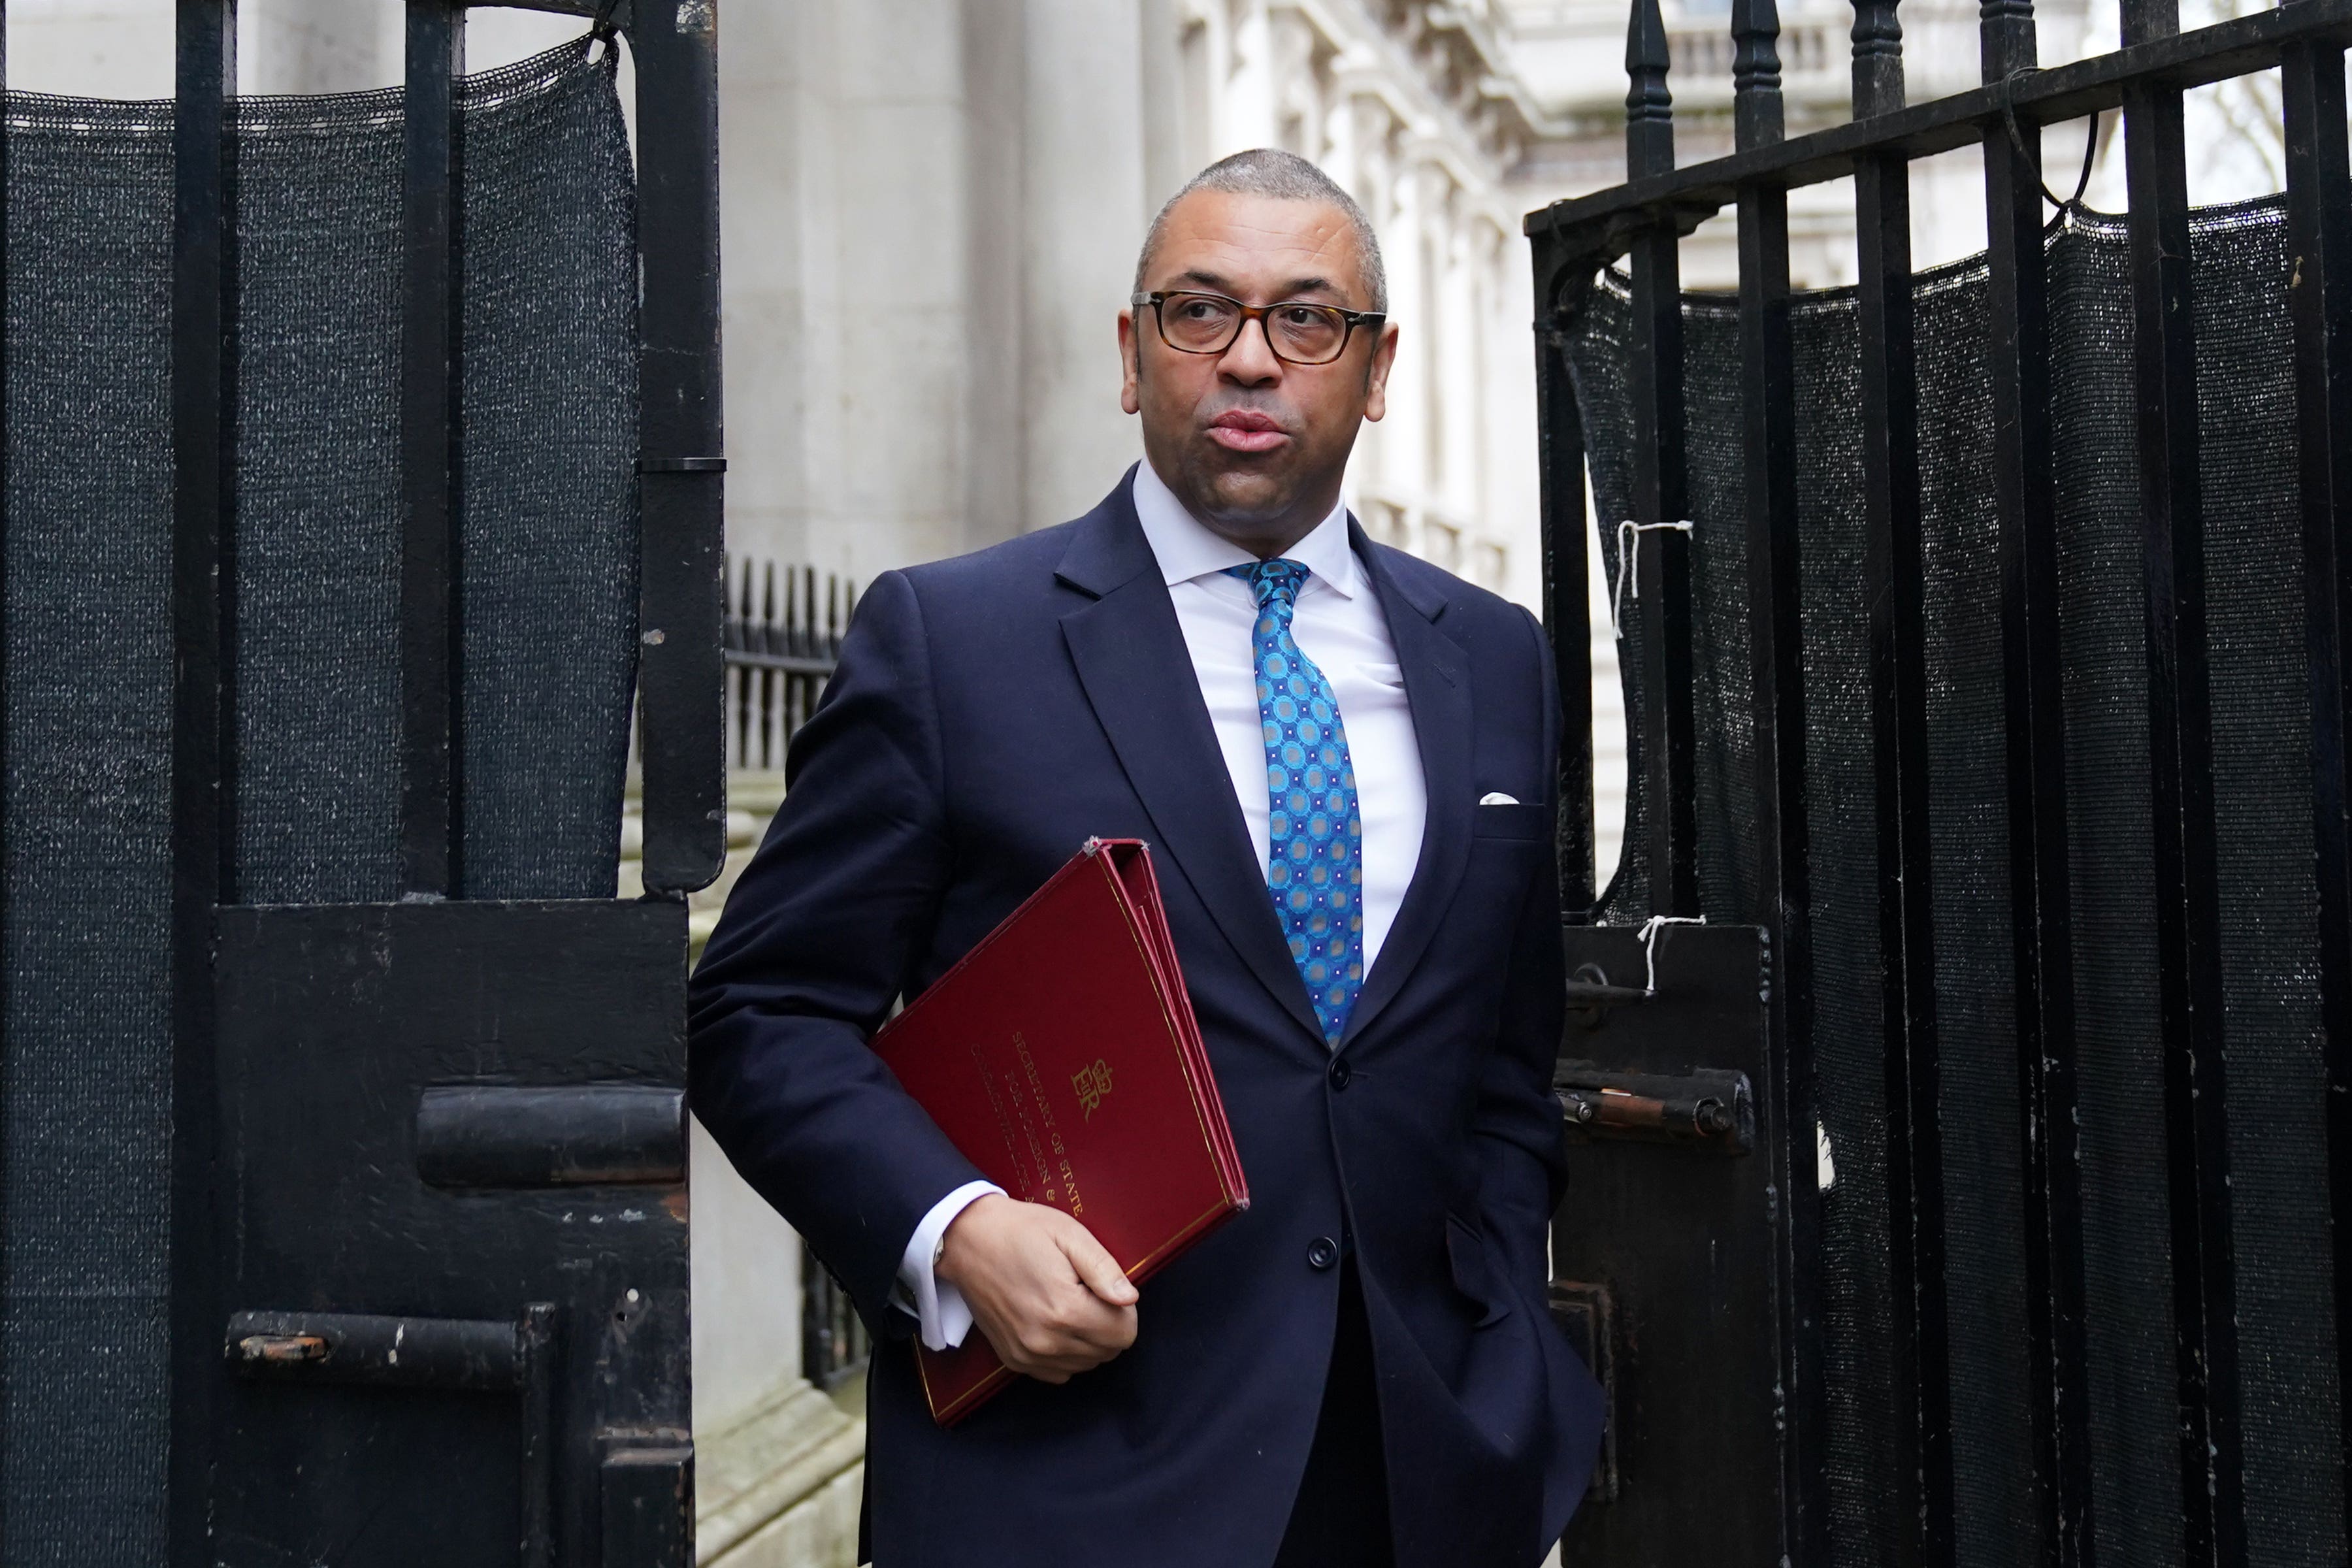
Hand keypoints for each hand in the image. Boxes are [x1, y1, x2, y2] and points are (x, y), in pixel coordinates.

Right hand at [934, 1194, 1138, 1382]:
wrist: (967, 1240)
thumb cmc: (1020, 1232)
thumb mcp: (1069, 1235)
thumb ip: (1104, 1269)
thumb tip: (1130, 1299)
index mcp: (1065, 1309)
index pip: (1125, 1333)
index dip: (1123, 1308)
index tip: (1103, 1287)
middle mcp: (1046, 1341)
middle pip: (1108, 1352)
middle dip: (1108, 1324)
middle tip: (1085, 1291)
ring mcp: (1028, 1354)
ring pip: (1086, 1364)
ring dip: (1087, 1339)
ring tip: (1066, 1303)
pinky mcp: (1014, 1359)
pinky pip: (1060, 1372)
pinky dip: (1065, 1352)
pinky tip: (1053, 1321)